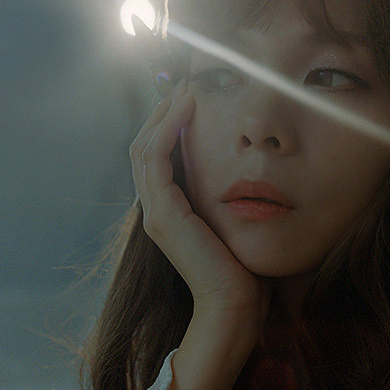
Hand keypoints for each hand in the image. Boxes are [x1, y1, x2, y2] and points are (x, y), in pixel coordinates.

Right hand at [129, 81, 269, 329]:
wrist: (236, 306)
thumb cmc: (242, 270)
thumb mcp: (232, 223)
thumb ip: (226, 198)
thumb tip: (245, 170)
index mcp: (168, 212)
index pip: (157, 156)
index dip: (168, 123)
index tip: (191, 96)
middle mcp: (155, 210)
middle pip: (144, 146)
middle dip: (163, 112)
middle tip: (185, 82)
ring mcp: (155, 213)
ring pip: (144, 147)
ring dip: (163, 114)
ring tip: (185, 87)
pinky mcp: (163, 215)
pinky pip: (155, 159)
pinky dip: (167, 129)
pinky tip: (186, 108)